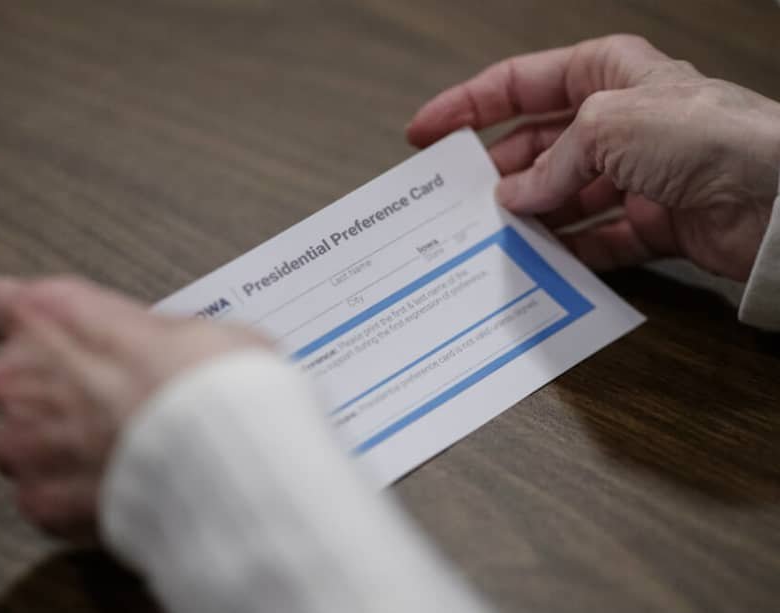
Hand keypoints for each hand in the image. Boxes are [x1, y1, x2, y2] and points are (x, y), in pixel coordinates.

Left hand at [0, 276, 267, 541]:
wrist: (224, 455)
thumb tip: (154, 352)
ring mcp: (23, 443)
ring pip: (24, 444)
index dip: (16, 324)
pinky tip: (120, 487)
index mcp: (53, 316)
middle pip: (12, 379)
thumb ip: (142, 338)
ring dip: (58, 449)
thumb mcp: (189, 328)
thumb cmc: (212, 383)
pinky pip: (45, 496)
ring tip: (117, 454)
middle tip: (108, 402)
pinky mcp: (39, 501)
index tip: (37, 336)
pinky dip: (75, 497)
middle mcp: (20, 375)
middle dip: (52, 393)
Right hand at [407, 34, 779, 280]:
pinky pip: (594, 239)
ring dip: (528, 217)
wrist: (775, 200)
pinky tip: (539, 261)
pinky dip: (567, 252)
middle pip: (536, 146)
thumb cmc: (705, 135)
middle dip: (496, 172)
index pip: (520, 85)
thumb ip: (549, 163)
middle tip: (455, 200)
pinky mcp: (651, 221)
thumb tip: (514, 196)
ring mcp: (634, 175)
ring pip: (561, 197)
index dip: (467, 107)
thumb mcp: (605, 127)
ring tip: (490, 236)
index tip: (425, 134)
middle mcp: (617, 122)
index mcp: (606, 75)